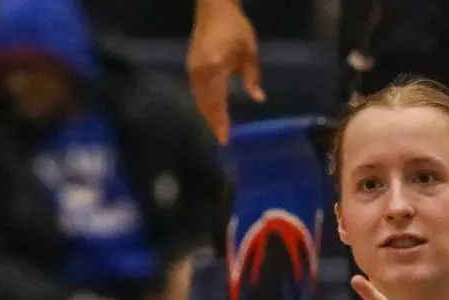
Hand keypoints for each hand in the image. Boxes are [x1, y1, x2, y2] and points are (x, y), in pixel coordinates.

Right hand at [186, 0, 262, 142]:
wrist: (214, 8)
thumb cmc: (235, 28)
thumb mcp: (249, 51)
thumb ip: (252, 77)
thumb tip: (258, 99)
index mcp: (215, 68)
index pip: (217, 101)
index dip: (221, 121)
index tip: (224, 138)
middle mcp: (200, 72)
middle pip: (205, 104)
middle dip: (212, 121)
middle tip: (221, 138)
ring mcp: (192, 69)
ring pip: (198, 98)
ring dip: (207, 114)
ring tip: (216, 128)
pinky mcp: (190, 66)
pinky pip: (195, 91)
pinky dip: (202, 103)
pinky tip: (210, 110)